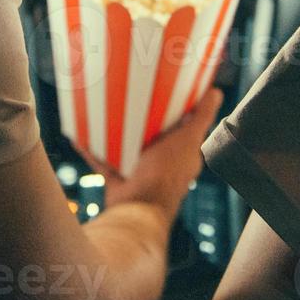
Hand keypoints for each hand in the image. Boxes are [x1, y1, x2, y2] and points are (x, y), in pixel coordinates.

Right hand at [82, 89, 223, 220]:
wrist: (136, 210)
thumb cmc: (165, 175)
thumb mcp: (187, 140)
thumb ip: (201, 118)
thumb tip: (217, 91)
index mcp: (183, 157)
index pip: (184, 130)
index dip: (178, 111)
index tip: (165, 89)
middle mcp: (163, 167)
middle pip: (153, 138)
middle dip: (143, 121)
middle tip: (131, 95)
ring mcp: (140, 175)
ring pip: (127, 150)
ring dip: (117, 135)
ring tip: (106, 111)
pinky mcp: (119, 182)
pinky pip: (104, 162)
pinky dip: (94, 150)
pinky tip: (83, 135)